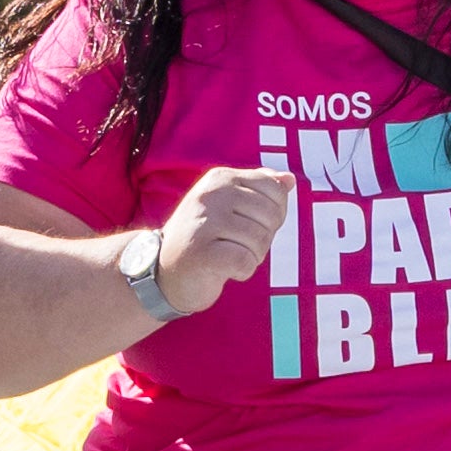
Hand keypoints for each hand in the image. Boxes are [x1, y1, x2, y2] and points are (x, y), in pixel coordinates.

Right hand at [151, 165, 295, 315]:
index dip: (273, 214)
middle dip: (261, 238)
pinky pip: (246, 262)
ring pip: (260, 241)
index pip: (275, 190)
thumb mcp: (228, 206)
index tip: (246, 224)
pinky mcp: (202, 252)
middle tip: (232, 244)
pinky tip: (221, 269)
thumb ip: (259, 190)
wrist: (160, 271)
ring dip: (251, 256)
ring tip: (225, 256)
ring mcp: (204, 222)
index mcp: (220, 178)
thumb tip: (290, 179)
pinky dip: (240, 272)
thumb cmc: (202, 238)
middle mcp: (211, 195)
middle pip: (270, 217)